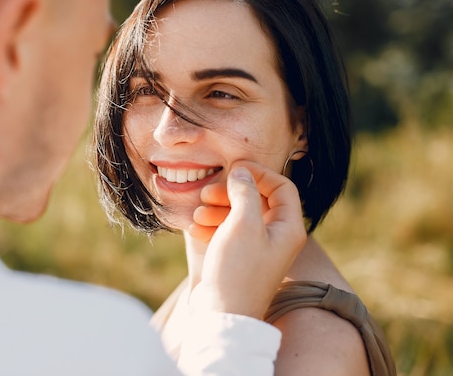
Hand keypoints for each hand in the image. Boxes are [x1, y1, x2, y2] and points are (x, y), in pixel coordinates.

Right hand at [188, 160, 306, 318]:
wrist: (223, 315)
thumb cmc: (238, 270)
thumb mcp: (243, 224)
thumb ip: (245, 193)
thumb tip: (242, 172)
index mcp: (288, 228)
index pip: (282, 187)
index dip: (259, 173)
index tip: (234, 169)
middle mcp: (277, 237)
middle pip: (258, 200)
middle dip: (232, 192)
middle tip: (208, 192)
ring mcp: (258, 248)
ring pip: (240, 215)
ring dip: (218, 208)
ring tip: (198, 213)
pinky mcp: (240, 258)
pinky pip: (229, 232)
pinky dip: (213, 225)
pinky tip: (196, 228)